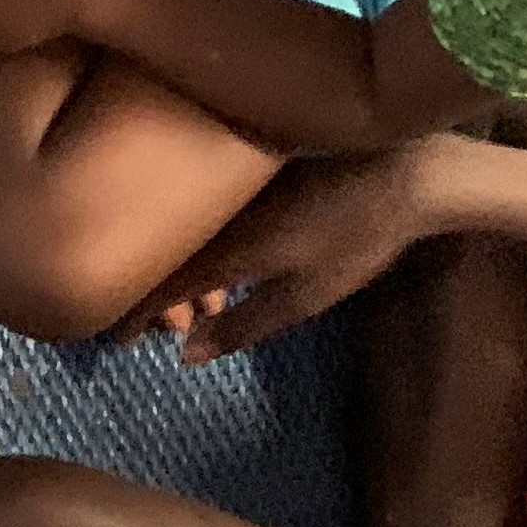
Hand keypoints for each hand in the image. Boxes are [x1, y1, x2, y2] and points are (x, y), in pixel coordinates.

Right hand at [121, 144, 445, 360]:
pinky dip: (200, 240)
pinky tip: (214, 254)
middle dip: (148, 292)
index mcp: (224, 249)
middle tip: (144, 323)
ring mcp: (238, 193)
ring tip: (179, 296)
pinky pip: (210, 214)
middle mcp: (219, 217)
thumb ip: (241, 326)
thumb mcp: (304, 297)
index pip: (159, 285)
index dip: (133, 314)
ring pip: (187, 234)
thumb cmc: (356, 241)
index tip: (118, 339)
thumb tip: (184, 354)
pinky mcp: (258, 176)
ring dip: (174, 265)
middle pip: (164, 257)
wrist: (408, 172)